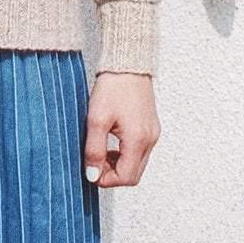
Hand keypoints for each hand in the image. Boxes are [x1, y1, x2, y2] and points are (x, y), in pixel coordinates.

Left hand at [82, 71, 160, 188]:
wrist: (127, 62)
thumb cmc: (112, 86)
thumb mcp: (96, 119)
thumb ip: (94, 150)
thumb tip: (92, 175)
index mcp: (138, 139)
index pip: (126, 177)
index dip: (106, 180)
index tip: (90, 170)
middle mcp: (150, 139)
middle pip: (134, 174)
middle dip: (113, 174)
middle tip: (95, 162)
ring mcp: (153, 133)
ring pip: (137, 163)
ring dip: (119, 164)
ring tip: (101, 151)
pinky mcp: (151, 126)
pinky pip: (140, 150)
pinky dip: (126, 153)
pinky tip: (112, 141)